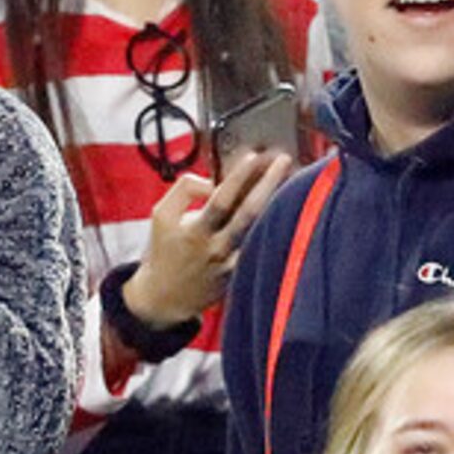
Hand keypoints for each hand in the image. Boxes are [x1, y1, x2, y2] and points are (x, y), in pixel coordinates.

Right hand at [122, 146, 289, 332]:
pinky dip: (274, 227)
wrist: (163, 298)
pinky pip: (262, 248)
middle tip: (284, 160)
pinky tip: (286, 208)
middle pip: (249, 213)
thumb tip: (213, 183)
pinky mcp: (240, 277)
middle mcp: (217, 248)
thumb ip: (184, 190)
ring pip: (261, 231)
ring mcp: (232, 264)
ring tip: (292, 179)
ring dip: (278, 204)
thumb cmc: (164, 251)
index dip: (238, 177)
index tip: (253, 156)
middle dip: (268, 183)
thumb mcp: (161, 215)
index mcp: (196, 231)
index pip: (221, 199)